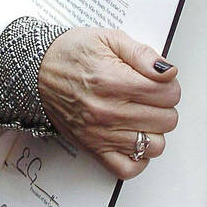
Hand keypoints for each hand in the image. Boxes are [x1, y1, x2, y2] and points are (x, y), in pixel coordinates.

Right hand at [38, 27, 179, 180]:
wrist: (36, 71)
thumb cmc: (71, 53)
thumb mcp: (108, 39)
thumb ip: (142, 54)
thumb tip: (168, 71)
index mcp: (114, 81)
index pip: (168, 93)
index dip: (170, 84)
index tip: (161, 80)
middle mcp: (108, 112)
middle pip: (166, 120)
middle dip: (165, 105)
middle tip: (152, 94)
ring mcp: (101, 134)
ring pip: (154, 146)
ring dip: (154, 129)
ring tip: (143, 114)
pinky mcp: (93, 149)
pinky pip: (128, 168)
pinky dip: (138, 157)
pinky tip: (134, 137)